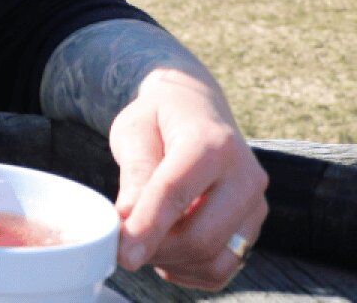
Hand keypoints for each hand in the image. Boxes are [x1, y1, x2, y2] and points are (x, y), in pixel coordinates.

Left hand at [108, 68, 268, 289]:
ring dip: (171, 263)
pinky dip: (190, 270)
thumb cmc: (159, 118)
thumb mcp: (135, 132)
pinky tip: (166, 250)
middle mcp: (245, 176)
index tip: (122, 254)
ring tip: (142, 241)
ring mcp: (256, 204)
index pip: (176, 194)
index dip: (146, 228)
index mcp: (212, 144)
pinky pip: (224, 267)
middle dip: (155, 250)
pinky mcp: (253, 225)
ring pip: (215, 260)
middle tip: (121, 244)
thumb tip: (126, 222)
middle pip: (201, 237)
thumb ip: (134, 174)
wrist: (196, 108)